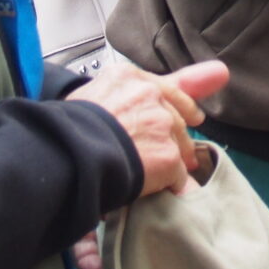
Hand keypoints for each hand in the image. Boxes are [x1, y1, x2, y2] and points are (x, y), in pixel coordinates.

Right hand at [67, 58, 229, 205]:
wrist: (65, 155)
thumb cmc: (66, 130)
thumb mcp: (90, 94)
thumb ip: (126, 90)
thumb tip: (203, 80)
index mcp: (126, 77)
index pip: (167, 87)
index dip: (181, 106)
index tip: (193, 116)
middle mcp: (149, 95)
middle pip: (176, 118)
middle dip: (177, 137)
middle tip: (179, 154)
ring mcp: (161, 124)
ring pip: (179, 145)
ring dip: (174, 161)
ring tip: (162, 177)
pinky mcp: (167, 155)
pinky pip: (178, 175)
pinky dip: (171, 185)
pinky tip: (161, 190)